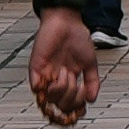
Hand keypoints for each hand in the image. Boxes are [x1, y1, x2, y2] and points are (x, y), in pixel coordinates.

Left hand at [30, 9, 99, 126]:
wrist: (67, 22)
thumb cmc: (78, 38)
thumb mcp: (90, 63)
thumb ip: (93, 82)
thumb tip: (92, 99)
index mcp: (68, 80)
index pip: (70, 103)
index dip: (77, 106)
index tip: (84, 102)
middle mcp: (56, 80)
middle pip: (60, 104)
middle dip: (71, 98)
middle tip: (77, 85)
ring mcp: (45, 75)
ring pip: (49, 98)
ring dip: (61, 89)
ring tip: (66, 73)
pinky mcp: (36, 68)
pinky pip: (35, 86)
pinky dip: (45, 87)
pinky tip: (55, 76)